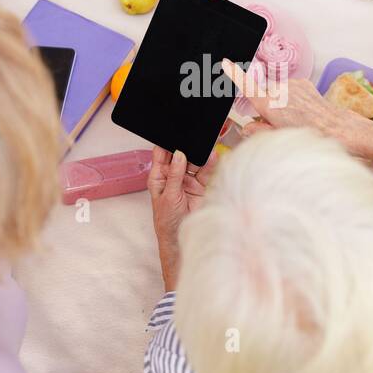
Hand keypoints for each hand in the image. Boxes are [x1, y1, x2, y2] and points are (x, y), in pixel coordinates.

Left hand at [148, 146, 215, 291]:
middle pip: (180, 155)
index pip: (161, 155)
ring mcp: (188, 181)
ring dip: (199, 154)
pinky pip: (206, 171)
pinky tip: (213, 157)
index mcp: (159, 177)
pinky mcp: (202, 186)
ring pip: (194, 162)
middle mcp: (174, 176)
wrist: (181, 239)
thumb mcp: (168, 197)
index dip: (166, 144)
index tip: (172, 132)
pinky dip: (210, 164)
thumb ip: (175, 175)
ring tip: (205, 146)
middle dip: (186, 146)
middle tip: (192, 136)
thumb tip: (179, 155)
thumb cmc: (167, 221)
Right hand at [221, 59, 372, 167]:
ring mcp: (292, 85)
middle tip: (276, 123)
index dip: (235, 74)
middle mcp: (278, 90)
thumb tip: (247, 128)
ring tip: (294, 119)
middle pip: (263, 96)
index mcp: (269, 104)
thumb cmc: (308, 136)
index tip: (226, 63)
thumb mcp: (277, 138)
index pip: (247, 86)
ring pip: (277, 93)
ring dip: (281, 103)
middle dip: (265, 107)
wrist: (337, 128)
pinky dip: (292, 99)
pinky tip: (303, 112)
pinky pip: (290, 90)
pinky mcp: (303, 83)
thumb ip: (258, 132)